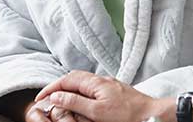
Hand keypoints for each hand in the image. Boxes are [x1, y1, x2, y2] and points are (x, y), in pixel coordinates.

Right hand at [36, 71, 171, 121]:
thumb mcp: (97, 112)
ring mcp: (109, 85)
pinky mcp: (115, 91)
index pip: (67, 79)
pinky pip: (92, 89)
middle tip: (47, 99)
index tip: (40, 98)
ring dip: (70, 90)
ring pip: (83, 83)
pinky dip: (81, 94)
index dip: (51, 88)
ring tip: (60, 101)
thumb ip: (75, 102)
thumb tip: (56, 96)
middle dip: (58, 87)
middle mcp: (101, 80)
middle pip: (74, 78)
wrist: (152, 114)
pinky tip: (81, 103)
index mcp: (95, 82)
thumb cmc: (127, 115)